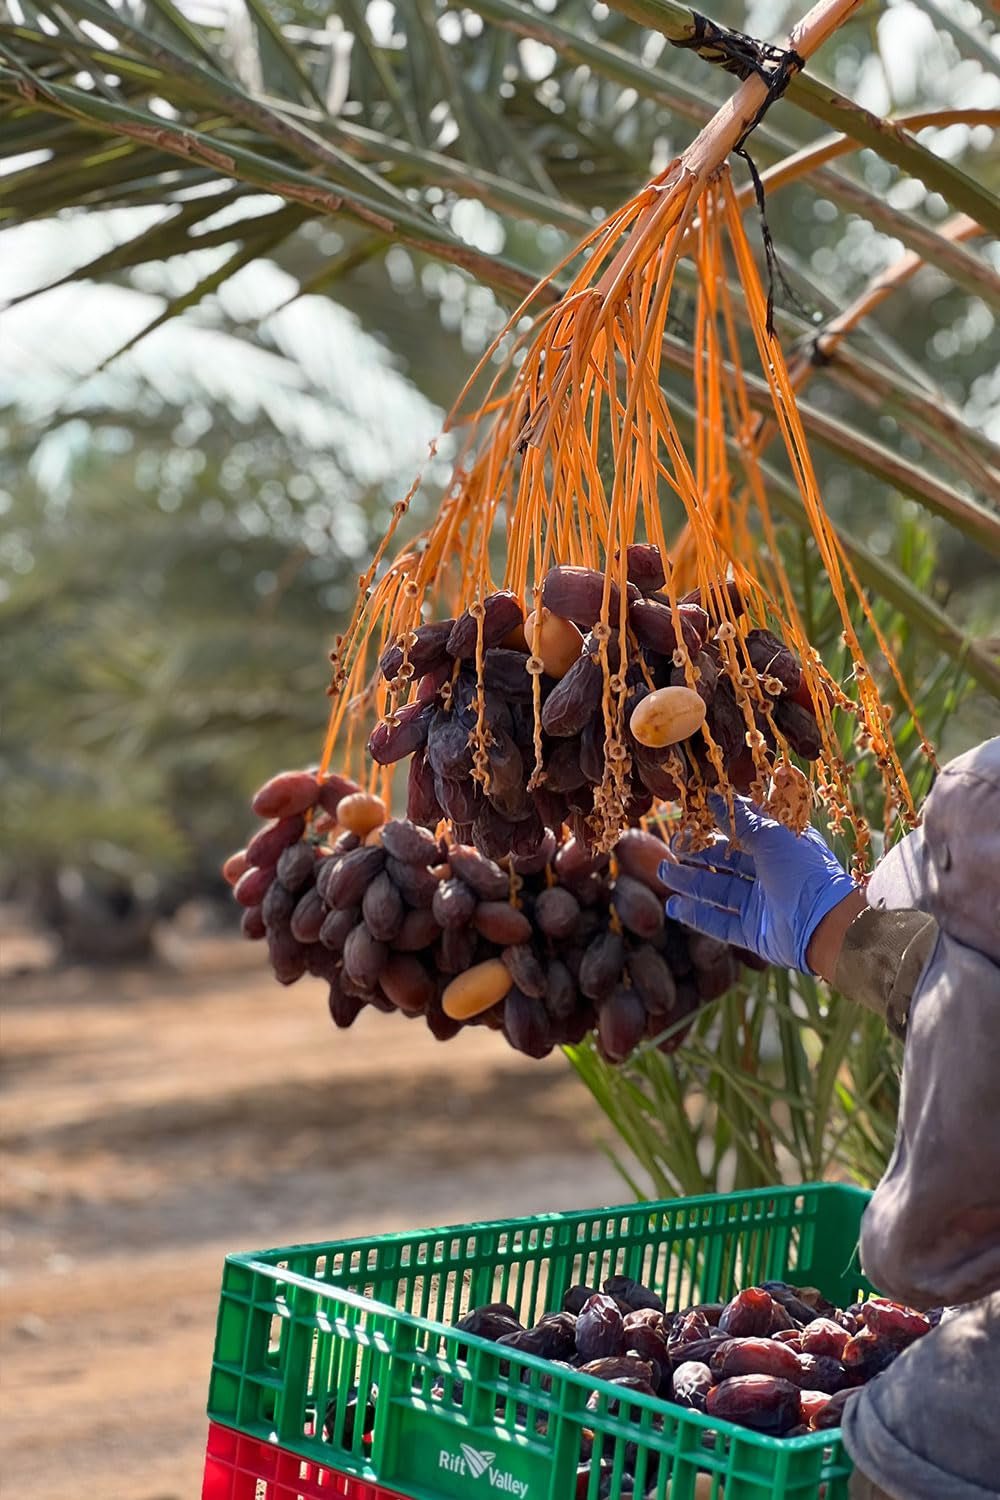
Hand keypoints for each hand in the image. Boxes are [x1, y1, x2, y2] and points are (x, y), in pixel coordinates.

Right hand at [659, 795, 859, 973]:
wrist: (825, 926)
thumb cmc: (803, 872)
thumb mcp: (771, 835)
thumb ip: (740, 817)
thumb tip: (712, 795)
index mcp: (783, 846)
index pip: (745, 831)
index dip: (718, 825)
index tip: (691, 818)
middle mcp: (773, 874)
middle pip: (727, 862)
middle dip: (698, 855)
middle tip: (672, 848)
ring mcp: (762, 905)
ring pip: (718, 890)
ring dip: (690, 881)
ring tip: (664, 873)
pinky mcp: (754, 933)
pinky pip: (720, 922)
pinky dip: (697, 914)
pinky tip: (675, 905)